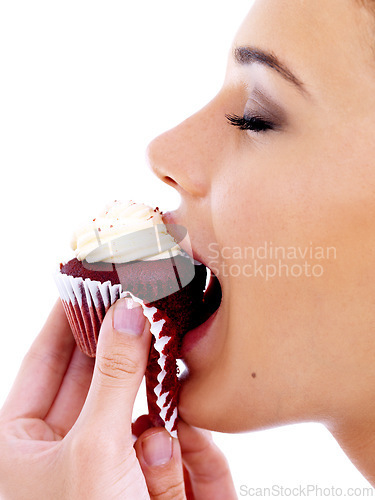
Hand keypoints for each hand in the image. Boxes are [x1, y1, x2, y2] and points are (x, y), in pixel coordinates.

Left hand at [0, 298, 236, 498]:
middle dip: (119, 347)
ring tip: (157, 413)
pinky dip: (170, 442)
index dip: (67, 315)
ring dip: (150, 408)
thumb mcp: (95, 451)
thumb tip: (128, 312)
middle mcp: (57, 446)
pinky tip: (171, 459)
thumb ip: (114, 376)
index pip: (46, 357)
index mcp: (19, 440)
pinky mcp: (138, 475)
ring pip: (132, 405)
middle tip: (140, 304)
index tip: (89, 278)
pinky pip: (159, 437)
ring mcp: (101, 461)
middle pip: (93, 374)